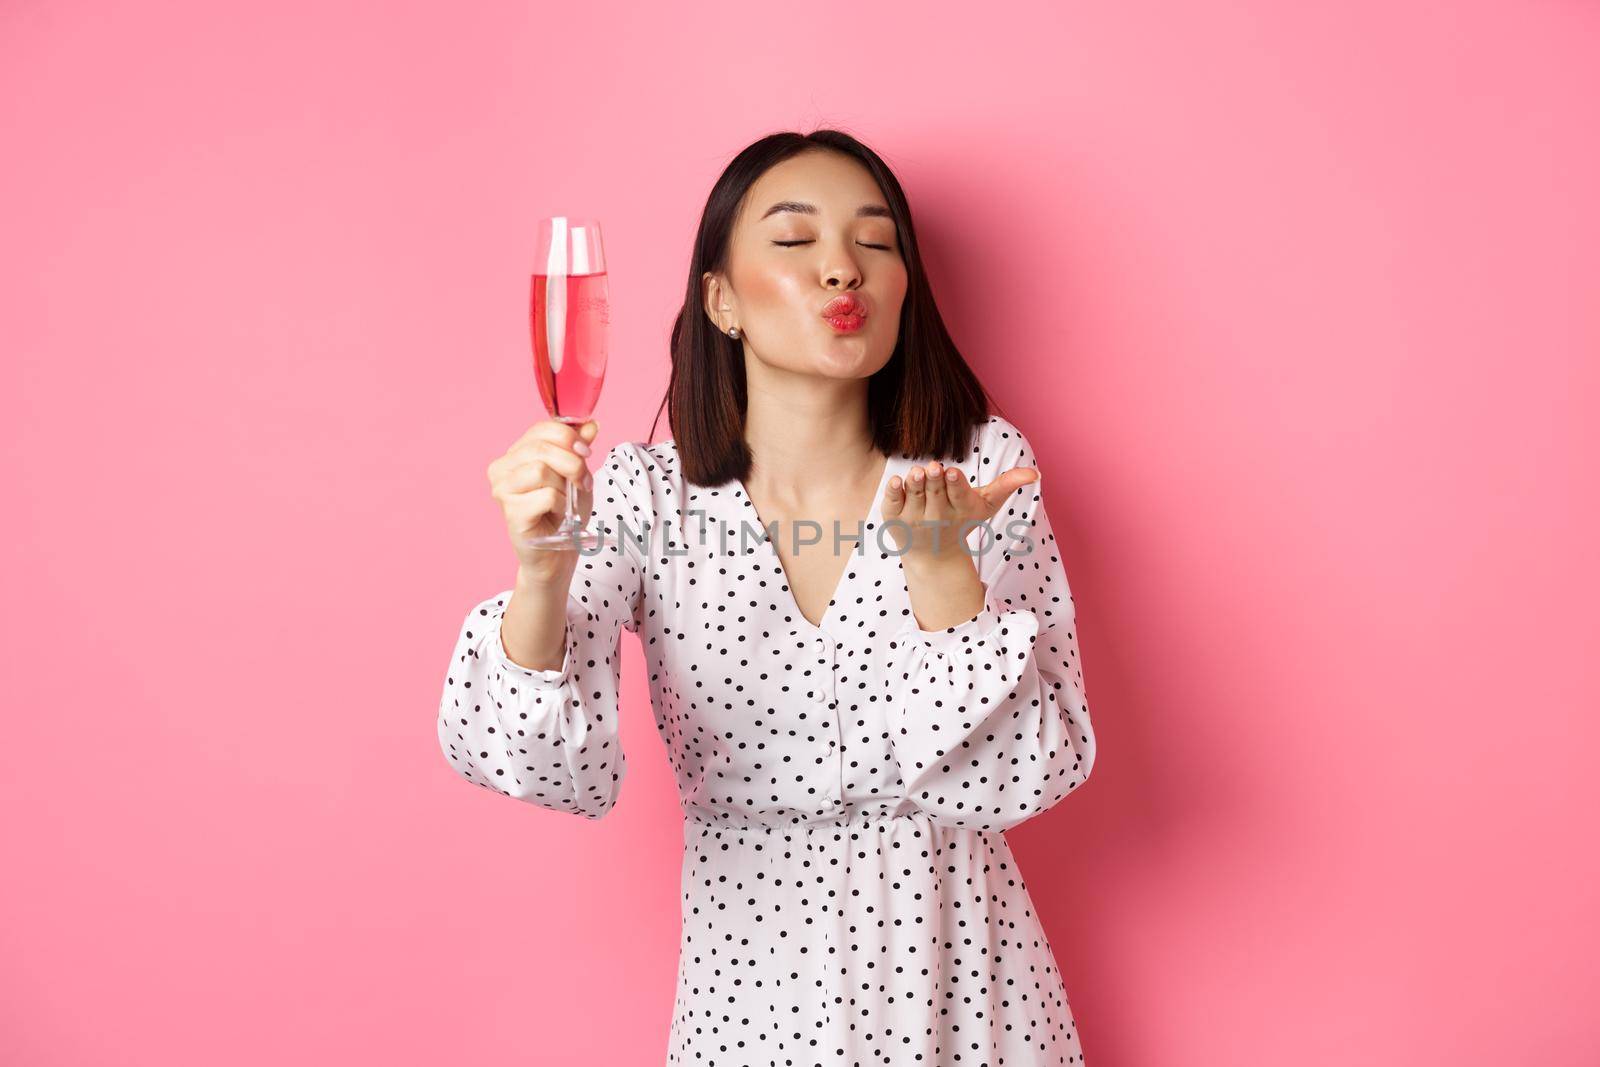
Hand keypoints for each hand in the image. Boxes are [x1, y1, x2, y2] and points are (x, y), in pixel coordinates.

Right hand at [486, 417, 598, 582]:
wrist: (558, 555)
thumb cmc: (563, 515)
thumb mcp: (577, 475)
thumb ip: (579, 449)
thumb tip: (591, 424)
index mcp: (516, 454)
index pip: (540, 429)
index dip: (569, 436)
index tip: (586, 452)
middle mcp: (502, 469)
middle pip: (541, 448)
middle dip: (573, 463)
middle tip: (583, 481)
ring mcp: (502, 491)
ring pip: (541, 470)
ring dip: (565, 487)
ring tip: (566, 502)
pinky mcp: (511, 513)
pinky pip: (546, 496)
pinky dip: (561, 505)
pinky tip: (557, 515)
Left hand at [881, 459, 1038, 569]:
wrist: (933, 556)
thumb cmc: (961, 521)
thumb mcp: (985, 505)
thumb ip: (1006, 486)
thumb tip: (1035, 473)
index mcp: (960, 509)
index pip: (958, 495)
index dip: (955, 484)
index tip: (953, 472)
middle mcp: (936, 516)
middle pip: (936, 493)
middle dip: (935, 480)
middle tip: (933, 466)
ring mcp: (913, 518)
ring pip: (914, 497)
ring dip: (914, 484)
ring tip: (916, 472)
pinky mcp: (894, 519)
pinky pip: (892, 504)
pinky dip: (893, 493)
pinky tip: (896, 481)